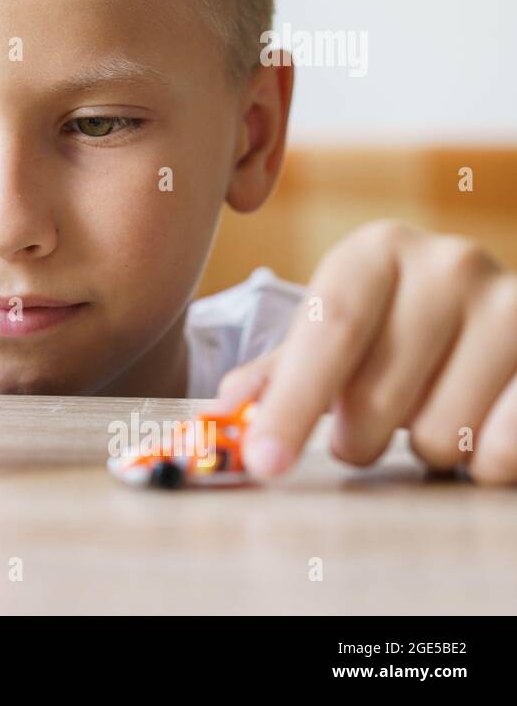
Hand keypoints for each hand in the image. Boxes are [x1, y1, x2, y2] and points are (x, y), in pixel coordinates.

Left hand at [217, 220, 516, 484]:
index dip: (292, 403)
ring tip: (429, 411)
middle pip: (375, 397)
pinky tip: (476, 429)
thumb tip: (227, 406)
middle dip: (353, 438)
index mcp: (377, 251)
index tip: (262, 461)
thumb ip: (279, 372)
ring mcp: (513, 307)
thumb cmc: (393, 329)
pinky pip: (502, 450)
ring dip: (420, 447)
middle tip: (359, 428)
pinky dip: (479, 462)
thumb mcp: (334, 332)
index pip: (329, 331)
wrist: (486, 312)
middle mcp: (450, 265)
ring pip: (438, 435)